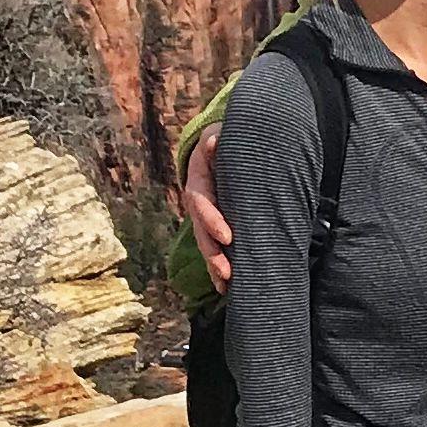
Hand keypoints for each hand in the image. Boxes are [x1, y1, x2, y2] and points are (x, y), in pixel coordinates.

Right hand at [183, 130, 232, 290]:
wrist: (216, 148)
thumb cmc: (221, 143)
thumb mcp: (218, 136)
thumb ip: (217, 140)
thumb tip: (213, 143)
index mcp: (198, 184)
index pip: (203, 205)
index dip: (213, 221)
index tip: (228, 236)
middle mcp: (197, 206)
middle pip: (201, 233)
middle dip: (213, 254)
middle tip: (227, 272)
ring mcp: (203, 219)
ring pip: (206, 246)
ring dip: (214, 267)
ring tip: (226, 286)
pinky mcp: (213, 228)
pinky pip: (214, 250)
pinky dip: (218, 269)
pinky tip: (226, 289)